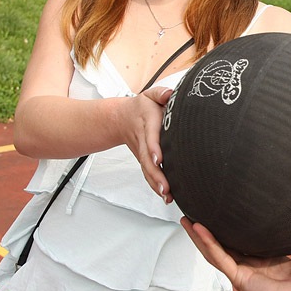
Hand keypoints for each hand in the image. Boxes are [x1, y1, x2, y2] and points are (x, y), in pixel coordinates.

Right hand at [126, 87, 174, 201]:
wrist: (121, 118)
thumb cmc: (142, 107)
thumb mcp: (150, 95)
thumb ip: (160, 93)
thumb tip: (170, 94)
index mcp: (146, 123)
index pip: (150, 137)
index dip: (153, 149)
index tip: (159, 160)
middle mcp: (143, 140)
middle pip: (147, 159)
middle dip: (156, 175)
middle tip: (165, 188)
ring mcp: (142, 152)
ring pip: (147, 170)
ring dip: (155, 184)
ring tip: (166, 196)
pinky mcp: (143, 160)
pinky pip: (148, 174)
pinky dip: (155, 186)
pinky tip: (165, 196)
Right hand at [182, 218, 290, 290]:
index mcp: (269, 262)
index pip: (245, 243)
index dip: (233, 230)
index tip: (224, 213)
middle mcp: (253, 269)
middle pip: (224, 247)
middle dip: (208, 232)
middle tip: (196, 214)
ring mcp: (244, 275)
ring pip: (215, 253)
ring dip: (200, 237)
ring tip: (187, 220)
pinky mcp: (241, 280)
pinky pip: (220, 260)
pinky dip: (207, 244)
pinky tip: (198, 229)